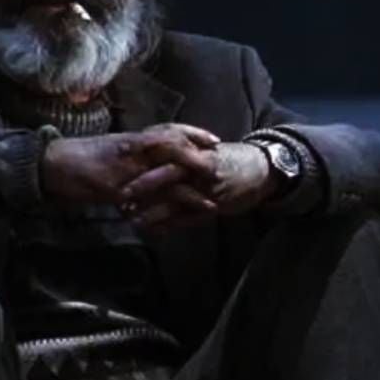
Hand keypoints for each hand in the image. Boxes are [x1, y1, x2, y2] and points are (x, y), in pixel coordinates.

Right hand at [41, 124, 219, 204]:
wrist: (50, 166)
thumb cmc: (79, 158)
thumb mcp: (110, 151)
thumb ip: (133, 154)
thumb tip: (153, 158)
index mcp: (131, 139)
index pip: (169, 130)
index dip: (193, 133)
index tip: (214, 140)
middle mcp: (131, 149)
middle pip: (173, 144)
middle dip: (199, 155)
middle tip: (221, 164)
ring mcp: (125, 168)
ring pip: (165, 170)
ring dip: (190, 184)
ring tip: (211, 195)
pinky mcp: (116, 188)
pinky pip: (147, 197)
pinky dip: (164, 206)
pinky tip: (178, 216)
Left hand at [120, 141, 279, 228]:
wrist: (261, 170)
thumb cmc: (226, 158)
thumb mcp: (203, 147)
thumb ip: (179, 148)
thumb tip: (147, 148)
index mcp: (195, 148)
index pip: (166, 147)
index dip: (143, 153)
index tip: (119, 156)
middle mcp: (200, 167)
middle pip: (167, 174)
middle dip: (142, 185)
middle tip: (118, 194)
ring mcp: (207, 188)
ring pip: (175, 199)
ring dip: (152, 210)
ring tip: (131, 218)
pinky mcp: (213, 206)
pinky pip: (188, 218)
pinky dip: (170, 225)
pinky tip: (153, 231)